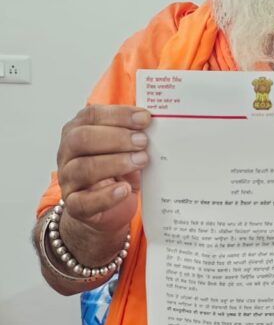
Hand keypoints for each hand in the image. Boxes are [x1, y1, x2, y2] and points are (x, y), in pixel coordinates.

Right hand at [57, 105, 150, 233]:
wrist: (107, 209)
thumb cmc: (117, 172)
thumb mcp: (124, 148)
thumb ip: (133, 134)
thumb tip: (155, 122)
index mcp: (77, 131)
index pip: (91, 115)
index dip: (119, 115)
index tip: (144, 118)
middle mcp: (67, 153)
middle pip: (82, 138)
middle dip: (116, 138)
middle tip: (143, 141)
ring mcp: (68, 179)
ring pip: (83, 168)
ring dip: (115, 163)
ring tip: (140, 161)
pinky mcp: (75, 205)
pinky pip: (85, 201)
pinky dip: (106, 195)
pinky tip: (125, 189)